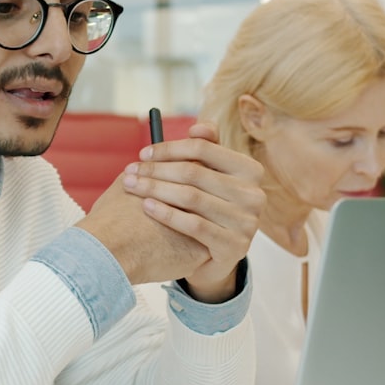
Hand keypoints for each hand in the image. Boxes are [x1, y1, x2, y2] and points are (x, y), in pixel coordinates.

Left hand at [78, 122, 263, 300]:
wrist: (213, 256)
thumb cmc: (207, 206)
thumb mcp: (209, 176)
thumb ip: (206, 149)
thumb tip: (198, 128)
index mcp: (250, 170)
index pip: (204, 148)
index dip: (169, 148)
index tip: (143, 154)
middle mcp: (254, 195)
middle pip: (194, 172)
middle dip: (156, 170)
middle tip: (129, 171)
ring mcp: (247, 223)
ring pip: (191, 197)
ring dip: (155, 189)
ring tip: (132, 186)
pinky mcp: (235, 247)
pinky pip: (193, 225)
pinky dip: (166, 213)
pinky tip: (145, 207)